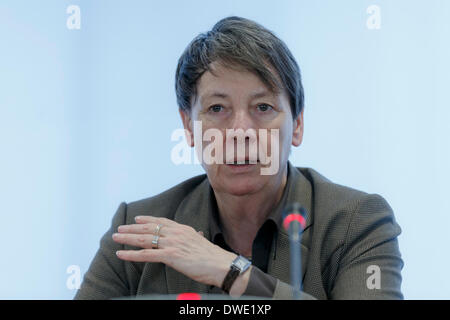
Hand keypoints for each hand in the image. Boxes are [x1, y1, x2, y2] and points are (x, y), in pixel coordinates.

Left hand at [112, 215, 237, 287]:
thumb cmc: (213, 257)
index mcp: (183, 229)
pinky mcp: (170, 256)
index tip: (137, 218)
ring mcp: (172, 244)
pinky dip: (131, 254)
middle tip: (120, 228)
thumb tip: (196, 234)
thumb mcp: (201, 242)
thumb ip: (195, 236)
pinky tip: (121, 254)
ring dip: (128, 238)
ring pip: (144, 239)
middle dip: (132, 228)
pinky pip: (146, 254)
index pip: (161, 221)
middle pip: (149, 228)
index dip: (148, 219)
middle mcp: (176, 233)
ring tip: (116, 237)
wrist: (220, 264)